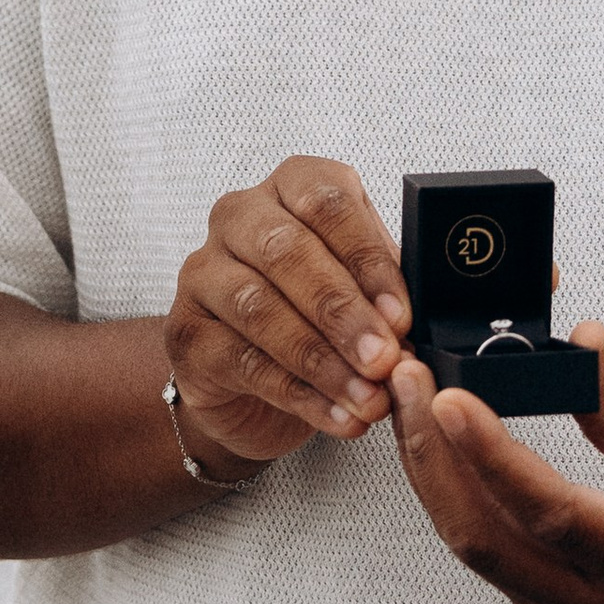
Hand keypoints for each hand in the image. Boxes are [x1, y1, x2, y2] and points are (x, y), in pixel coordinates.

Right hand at [164, 158, 412, 468]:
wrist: (251, 381)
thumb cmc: (316, 316)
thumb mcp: (361, 289)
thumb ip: (385, 293)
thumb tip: (418, 324)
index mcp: (289, 188)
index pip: (327, 202)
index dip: (368, 259)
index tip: (403, 315)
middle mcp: (238, 218)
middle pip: (287, 251)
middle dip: (343, 311)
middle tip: (384, 359)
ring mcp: (201, 273)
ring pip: (259, 308)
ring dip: (323, 360)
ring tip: (367, 397)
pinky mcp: (185, 333)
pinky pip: (242, 361)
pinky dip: (299, 394)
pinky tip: (338, 416)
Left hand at [391, 328, 603, 603]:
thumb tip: (578, 346)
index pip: (552, 514)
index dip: (493, 456)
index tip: (450, 397)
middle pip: (485, 539)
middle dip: (432, 456)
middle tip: (408, 378)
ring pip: (473, 546)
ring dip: (431, 470)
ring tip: (409, 396)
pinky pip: (484, 550)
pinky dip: (453, 492)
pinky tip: (437, 439)